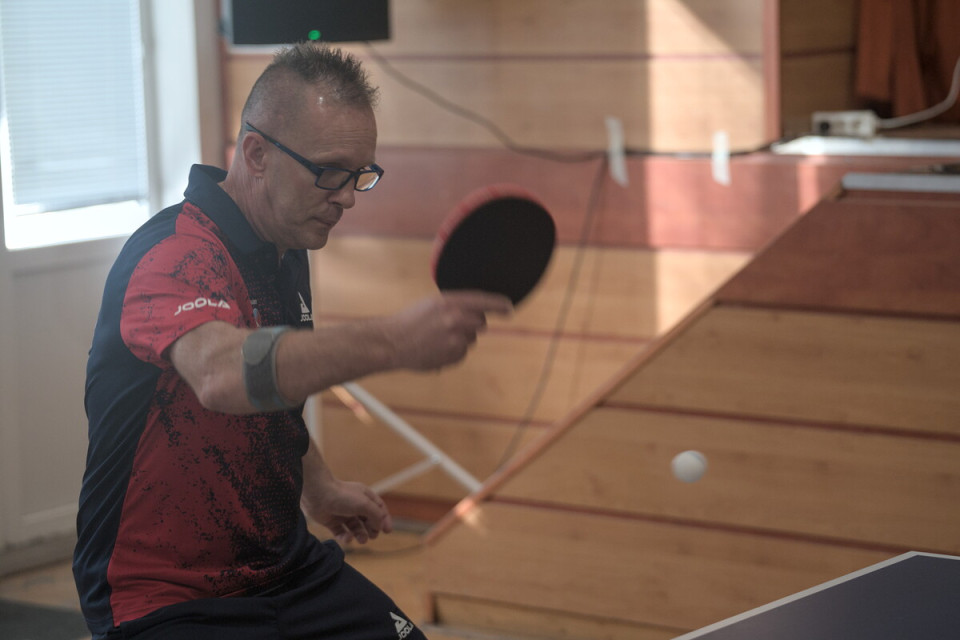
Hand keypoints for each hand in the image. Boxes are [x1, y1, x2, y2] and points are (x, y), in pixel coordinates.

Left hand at [301, 478, 391, 544]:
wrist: (317, 494)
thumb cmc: (343, 496)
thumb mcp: (365, 504)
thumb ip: (376, 515)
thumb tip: (380, 526)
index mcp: (364, 496)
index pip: (378, 508)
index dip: (384, 519)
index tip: (388, 531)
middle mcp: (354, 504)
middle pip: (367, 519)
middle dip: (372, 529)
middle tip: (373, 536)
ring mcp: (342, 513)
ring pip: (355, 527)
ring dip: (360, 535)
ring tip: (362, 540)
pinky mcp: (331, 521)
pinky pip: (341, 532)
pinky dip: (345, 538)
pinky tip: (348, 538)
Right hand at [388, 291, 511, 370]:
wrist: (392, 342)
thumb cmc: (410, 321)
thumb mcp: (433, 304)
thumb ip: (455, 305)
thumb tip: (478, 311)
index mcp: (450, 302)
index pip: (484, 301)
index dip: (499, 305)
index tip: (508, 308)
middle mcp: (456, 319)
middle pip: (480, 323)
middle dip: (472, 324)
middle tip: (452, 325)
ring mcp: (455, 339)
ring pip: (471, 339)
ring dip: (460, 339)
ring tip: (437, 338)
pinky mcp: (453, 356)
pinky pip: (462, 353)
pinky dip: (453, 352)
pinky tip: (436, 349)